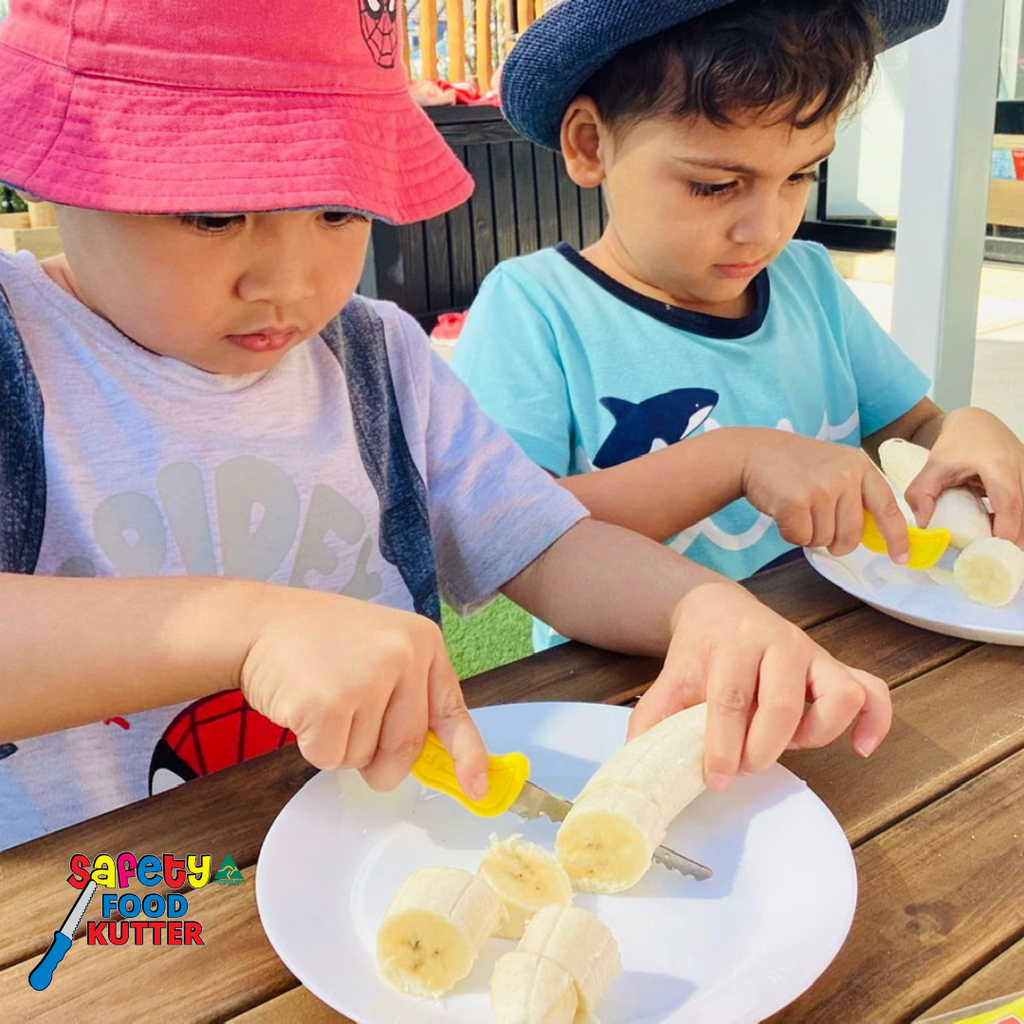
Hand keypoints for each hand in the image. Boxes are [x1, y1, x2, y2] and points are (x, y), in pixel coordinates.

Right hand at [238, 589, 489, 798]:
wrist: (260, 622)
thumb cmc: (321, 641)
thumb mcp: (381, 650)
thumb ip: (409, 695)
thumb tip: (432, 762)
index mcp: (423, 642)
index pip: (453, 710)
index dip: (467, 755)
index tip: (476, 789)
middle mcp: (403, 656)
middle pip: (407, 748)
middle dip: (380, 760)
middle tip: (351, 727)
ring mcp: (367, 678)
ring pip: (365, 757)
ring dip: (340, 745)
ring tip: (323, 697)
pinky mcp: (329, 704)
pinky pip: (330, 759)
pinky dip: (313, 746)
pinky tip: (303, 706)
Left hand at [626, 582, 890, 790]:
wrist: (719, 608)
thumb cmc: (699, 650)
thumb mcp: (670, 676)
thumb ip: (654, 716)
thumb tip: (639, 761)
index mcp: (731, 643)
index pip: (730, 697)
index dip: (722, 745)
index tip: (715, 777)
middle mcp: (778, 642)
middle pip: (782, 702)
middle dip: (762, 748)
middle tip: (744, 767)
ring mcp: (813, 653)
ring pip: (839, 693)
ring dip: (815, 733)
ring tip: (787, 744)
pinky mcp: (835, 665)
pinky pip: (872, 691)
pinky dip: (875, 723)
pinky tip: (858, 749)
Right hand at [740, 432, 909, 561]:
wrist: (754, 452)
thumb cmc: (795, 466)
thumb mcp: (835, 467)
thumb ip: (856, 494)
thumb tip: (875, 535)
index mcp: (860, 467)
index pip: (887, 508)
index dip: (896, 537)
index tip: (900, 558)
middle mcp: (845, 476)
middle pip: (851, 535)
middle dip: (834, 542)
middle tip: (817, 526)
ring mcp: (820, 488)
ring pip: (824, 540)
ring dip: (808, 534)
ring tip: (797, 509)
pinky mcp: (795, 502)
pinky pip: (801, 538)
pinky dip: (790, 533)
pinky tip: (783, 512)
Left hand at [904, 407, 1023, 545]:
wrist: (976, 423)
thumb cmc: (956, 443)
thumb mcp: (933, 465)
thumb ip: (922, 493)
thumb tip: (923, 526)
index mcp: (998, 465)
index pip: (1009, 502)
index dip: (1006, 529)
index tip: (995, 550)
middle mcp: (1021, 468)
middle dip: (1015, 538)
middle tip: (998, 560)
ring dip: (1018, 531)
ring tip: (1001, 553)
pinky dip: (1018, 522)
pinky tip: (1003, 536)